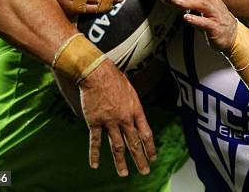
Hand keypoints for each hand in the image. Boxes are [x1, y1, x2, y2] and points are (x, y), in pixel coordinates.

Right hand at [79, 59, 155, 175]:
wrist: (97, 73)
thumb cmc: (114, 78)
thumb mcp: (130, 91)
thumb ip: (132, 106)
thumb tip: (134, 115)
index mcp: (135, 110)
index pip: (146, 133)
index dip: (150, 147)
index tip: (153, 157)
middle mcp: (125, 119)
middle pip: (134, 143)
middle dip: (140, 159)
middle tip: (145, 171)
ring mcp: (110, 122)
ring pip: (117, 146)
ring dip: (121, 162)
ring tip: (124, 174)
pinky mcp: (95, 122)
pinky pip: (96, 142)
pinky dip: (95, 154)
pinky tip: (95, 165)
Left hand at [160, 0, 237, 51]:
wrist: (233, 34)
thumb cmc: (213, 19)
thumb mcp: (199, 8)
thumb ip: (187, 0)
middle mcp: (210, 2)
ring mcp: (214, 14)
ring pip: (201, 4)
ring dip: (187, 1)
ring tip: (174, 0)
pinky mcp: (216, 27)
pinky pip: (206, 23)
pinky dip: (197, 20)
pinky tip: (187, 18)